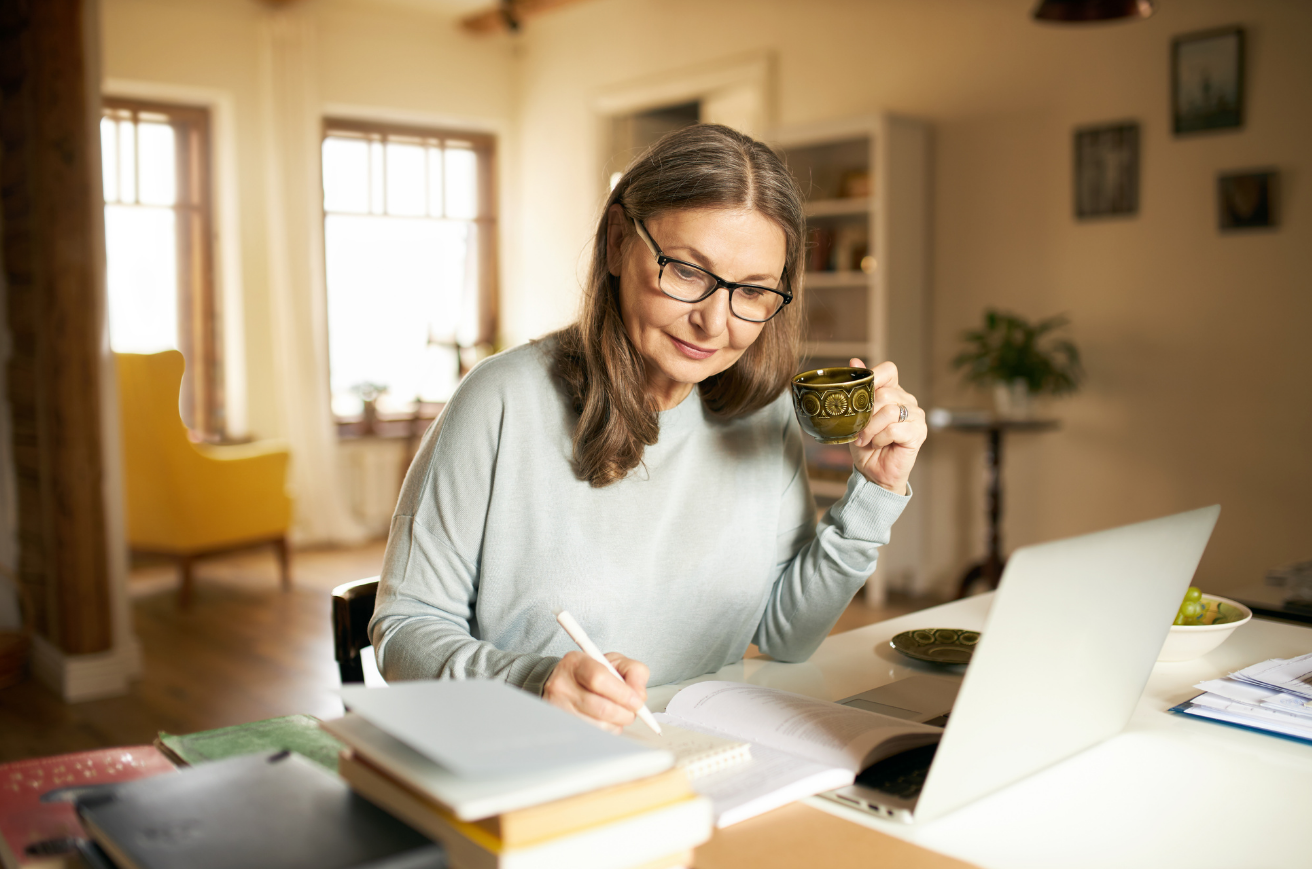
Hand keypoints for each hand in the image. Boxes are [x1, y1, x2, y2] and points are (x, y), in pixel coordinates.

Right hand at [542, 651, 649, 734]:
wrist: (565, 680)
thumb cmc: (592, 670)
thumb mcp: (615, 661)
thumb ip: (634, 672)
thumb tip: (639, 696)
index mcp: (577, 663)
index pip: (598, 678)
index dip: (622, 693)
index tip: (637, 701)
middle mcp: (563, 686)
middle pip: (601, 708)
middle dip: (625, 713)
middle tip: (634, 711)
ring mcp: (561, 707)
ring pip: (600, 724)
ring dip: (619, 722)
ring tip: (622, 713)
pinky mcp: (564, 724)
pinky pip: (595, 732)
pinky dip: (610, 728)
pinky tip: (609, 719)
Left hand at [847, 358, 926, 495]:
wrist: (873, 471)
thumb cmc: (865, 444)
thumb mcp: (855, 416)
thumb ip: (857, 390)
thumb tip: (853, 362)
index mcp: (893, 392)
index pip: (889, 370)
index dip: (874, 376)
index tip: (859, 392)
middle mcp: (907, 401)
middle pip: (885, 393)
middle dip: (866, 413)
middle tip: (858, 430)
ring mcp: (916, 416)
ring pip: (889, 411)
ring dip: (870, 428)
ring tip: (864, 439)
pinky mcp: (918, 432)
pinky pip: (894, 429)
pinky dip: (880, 438)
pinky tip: (877, 444)